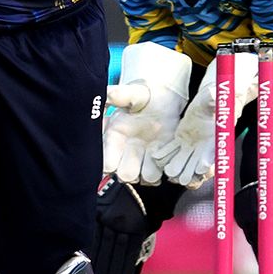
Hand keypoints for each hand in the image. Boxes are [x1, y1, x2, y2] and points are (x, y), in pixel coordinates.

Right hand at [102, 43, 190, 185]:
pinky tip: (166, 153)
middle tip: (145, 151)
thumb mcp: (133, 93)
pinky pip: (159, 177)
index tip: (126, 146)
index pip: (106, 163)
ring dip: (152, 170)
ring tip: (157, 151)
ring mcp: (141, 161)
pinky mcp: (156, 164)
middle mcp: (124, 153)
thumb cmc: (144, 96)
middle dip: (135, 169)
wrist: (162, 101)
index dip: (113, 160)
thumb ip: (119, 95)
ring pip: (144, 180)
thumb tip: (105, 94)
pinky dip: (164, 169)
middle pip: (124, 176)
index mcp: (113, 138)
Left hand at [150, 53, 258, 187]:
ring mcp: (192, 147)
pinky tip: (157, 157)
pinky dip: (165, 155)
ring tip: (168, 171)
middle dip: (189, 173)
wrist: (210, 101)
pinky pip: (172, 152)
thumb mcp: (215, 99)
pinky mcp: (181, 143)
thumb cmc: (216, 99)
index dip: (208, 163)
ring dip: (176, 168)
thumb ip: (214, 99)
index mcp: (216, 140)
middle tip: (180, 176)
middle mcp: (204, 149)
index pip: (214, 156)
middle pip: (197, 168)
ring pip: (183, 164)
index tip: (202, 168)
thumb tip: (213, 94)